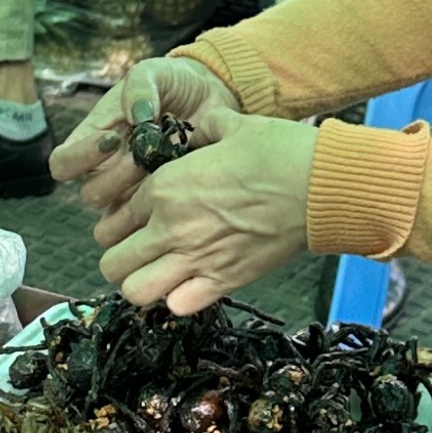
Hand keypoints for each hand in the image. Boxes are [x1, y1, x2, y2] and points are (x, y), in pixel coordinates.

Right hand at [51, 57, 241, 216]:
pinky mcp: (158, 201)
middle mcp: (107, 168)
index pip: (63, 163)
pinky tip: (177, 183)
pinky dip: (158, 207)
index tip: (111, 138)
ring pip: (116, 213)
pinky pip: (147, 219)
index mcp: (93, 138)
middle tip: (142, 156)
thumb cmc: (174, 84)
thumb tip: (136, 115)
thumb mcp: (155, 72)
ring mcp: (133, 189)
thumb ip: (140, 86)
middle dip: (115, 176)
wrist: (211, 97)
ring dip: (136, 193)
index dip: (79, 157)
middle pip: (90, 193)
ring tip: (161, 166)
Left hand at [94, 117, 319, 314]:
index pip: (114, 214)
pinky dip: (176, 301)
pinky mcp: (224, 282)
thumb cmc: (280, 152)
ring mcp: (196, 259)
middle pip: (111, 260)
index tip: (135, 218)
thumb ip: (201, 130)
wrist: (320, 186)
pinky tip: (187, 285)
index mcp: (165, 187)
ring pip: (134, 290)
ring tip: (156, 273)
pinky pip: (178, 307)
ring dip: (139, 283)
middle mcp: (171, 226)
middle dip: (118, 256)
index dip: (120, 217)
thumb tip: (193, 132)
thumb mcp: (231, 126)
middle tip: (137, 250)